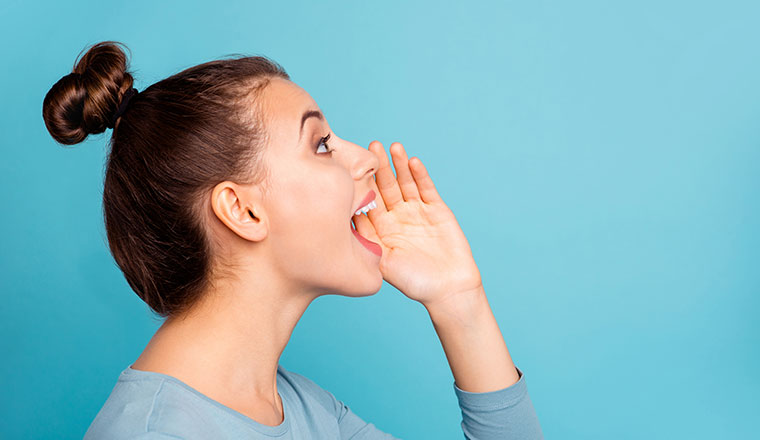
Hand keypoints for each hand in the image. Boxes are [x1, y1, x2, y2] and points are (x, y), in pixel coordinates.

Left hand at [352, 141, 482, 307]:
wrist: (448, 289)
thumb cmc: (414, 282)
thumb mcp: (384, 262)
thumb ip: (368, 241)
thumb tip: (345, 221)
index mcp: (380, 229)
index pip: (368, 201)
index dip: (361, 184)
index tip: (351, 166)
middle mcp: (396, 217)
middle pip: (385, 187)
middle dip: (379, 167)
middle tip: (371, 147)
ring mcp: (417, 211)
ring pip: (405, 183)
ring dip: (399, 165)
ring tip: (392, 147)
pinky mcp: (437, 209)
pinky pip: (426, 188)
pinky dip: (420, 175)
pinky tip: (412, 161)